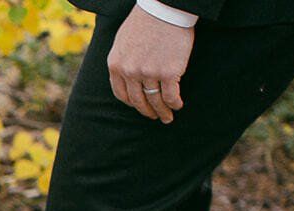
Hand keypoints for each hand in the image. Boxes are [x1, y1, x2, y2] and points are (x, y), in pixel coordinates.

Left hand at [107, 6, 193, 123]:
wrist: (164, 8)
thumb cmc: (144, 21)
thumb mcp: (122, 41)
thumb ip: (122, 60)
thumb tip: (124, 75)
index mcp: (116, 65)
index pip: (122, 94)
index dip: (132, 103)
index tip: (139, 106)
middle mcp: (130, 72)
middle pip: (138, 101)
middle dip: (147, 111)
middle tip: (153, 117)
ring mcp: (149, 73)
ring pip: (155, 100)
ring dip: (162, 112)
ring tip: (167, 117)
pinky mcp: (169, 72)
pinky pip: (170, 95)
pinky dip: (174, 103)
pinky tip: (177, 105)